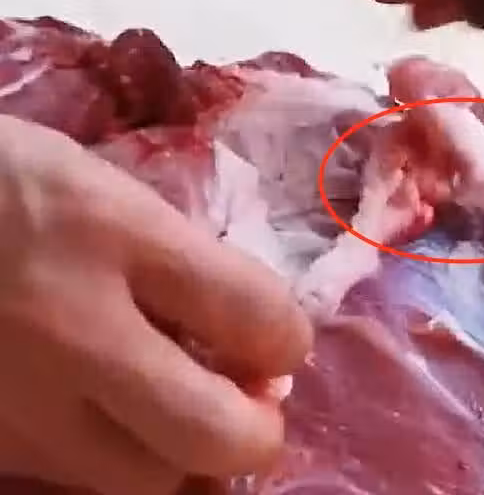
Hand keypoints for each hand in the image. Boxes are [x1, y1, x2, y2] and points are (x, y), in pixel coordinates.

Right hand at [0, 116, 311, 494]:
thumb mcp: (97, 187)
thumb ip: (178, 256)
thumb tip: (251, 336)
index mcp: (110, 232)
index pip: (257, 312)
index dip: (289, 338)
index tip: (275, 341)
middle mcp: (68, 327)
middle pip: (214, 433)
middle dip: (256, 429)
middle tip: (249, 403)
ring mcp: (17, 400)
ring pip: (146, 483)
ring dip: (185, 456)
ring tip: (180, 418)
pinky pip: (76, 482)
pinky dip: (114, 463)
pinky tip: (111, 424)